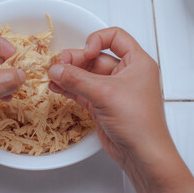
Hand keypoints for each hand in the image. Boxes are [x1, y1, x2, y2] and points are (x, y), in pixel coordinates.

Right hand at [48, 27, 193, 192]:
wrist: (141, 154)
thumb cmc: (138, 122)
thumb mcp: (105, 94)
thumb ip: (77, 79)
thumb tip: (56, 69)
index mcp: (136, 62)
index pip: (115, 37)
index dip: (97, 40)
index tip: (85, 52)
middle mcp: (125, 73)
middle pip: (95, 57)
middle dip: (75, 60)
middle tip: (58, 65)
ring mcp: (111, 89)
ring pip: (85, 75)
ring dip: (68, 74)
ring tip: (52, 76)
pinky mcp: (101, 104)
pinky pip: (81, 90)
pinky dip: (68, 88)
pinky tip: (56, 87)